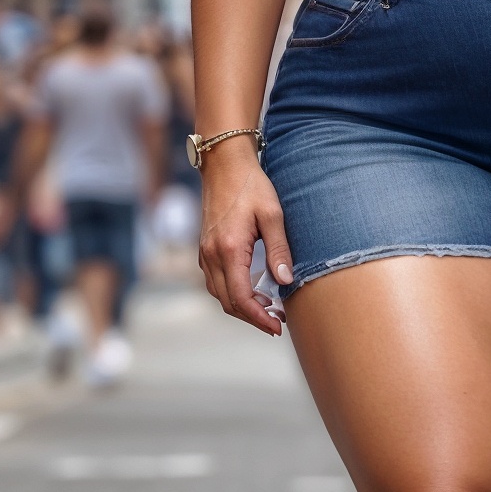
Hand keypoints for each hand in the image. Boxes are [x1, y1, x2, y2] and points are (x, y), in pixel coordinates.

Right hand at [198, 143, 292, 335]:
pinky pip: (215, 281)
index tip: (277, 327)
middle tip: (277, 322)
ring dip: (241, 307)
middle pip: (227, 302)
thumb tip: (286, 282)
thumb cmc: (252, 186)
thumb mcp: (273, 215)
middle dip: (252, 317)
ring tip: (268, 309)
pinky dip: (232, 293)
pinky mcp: (205, 248)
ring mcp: (204, 252)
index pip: (240, 298)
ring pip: (219, 294)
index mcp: (228, 249)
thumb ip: (279, 250)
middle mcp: (211, 255)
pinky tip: (252, 292)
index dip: (258, 318)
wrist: (224, 164)